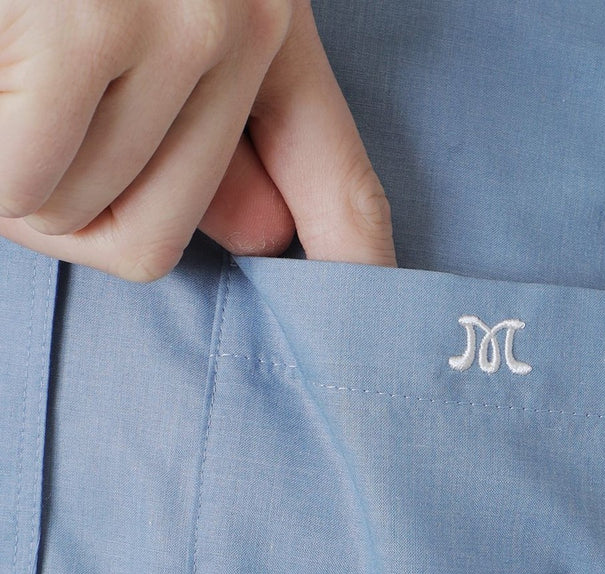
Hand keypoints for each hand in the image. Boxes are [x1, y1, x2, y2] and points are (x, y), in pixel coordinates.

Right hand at [0, 0, 394, 279]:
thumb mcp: (161, 23)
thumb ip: (214, 133)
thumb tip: (266, 236)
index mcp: (263, 10)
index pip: (337, 178)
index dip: (356, 261)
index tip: (375, 319)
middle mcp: (237, 16)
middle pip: (158, 234)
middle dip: (66, 205)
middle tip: (23, 114)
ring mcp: (171, 21)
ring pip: (85, 214)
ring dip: (16, 177)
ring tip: (7, 69)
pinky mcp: (85, 24)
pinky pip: (27, 189)